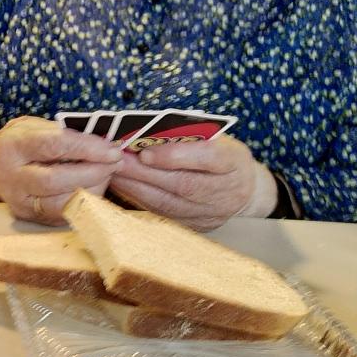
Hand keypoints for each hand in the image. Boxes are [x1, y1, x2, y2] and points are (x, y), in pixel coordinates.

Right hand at [0, 117, 122, 224]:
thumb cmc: (25, 141)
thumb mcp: (39, 126)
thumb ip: (67, 133)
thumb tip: (105, 143)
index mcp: (14, 146)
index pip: (54, 146)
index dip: (87, 148)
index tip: (112, 149)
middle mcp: (11, 176)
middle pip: (56, 180)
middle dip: (93, 172)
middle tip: (115, 163)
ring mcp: (19, 201)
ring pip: (62, 203)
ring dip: (93, 189)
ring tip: (106, 174)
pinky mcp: (29, 217)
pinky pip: (64, 215)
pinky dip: (85, 202)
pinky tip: (93, 188)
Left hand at [109, 136, 277, 229]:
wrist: (243, 190)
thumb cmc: (219, 154)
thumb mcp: (213, 137)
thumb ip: (186, 134)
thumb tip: (144, 130)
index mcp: (235, 162)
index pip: (208, 158)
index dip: (176, 156)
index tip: (146, 151)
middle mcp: (227, 192)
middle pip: (182, 184)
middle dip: (143, 172)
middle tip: (115, 159)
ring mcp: (211, 214)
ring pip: (168, 203)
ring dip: (135, 187)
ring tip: (113, 171)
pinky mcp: (196, 227)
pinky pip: (163, 214)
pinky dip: (138, 199)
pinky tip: (122, 186)